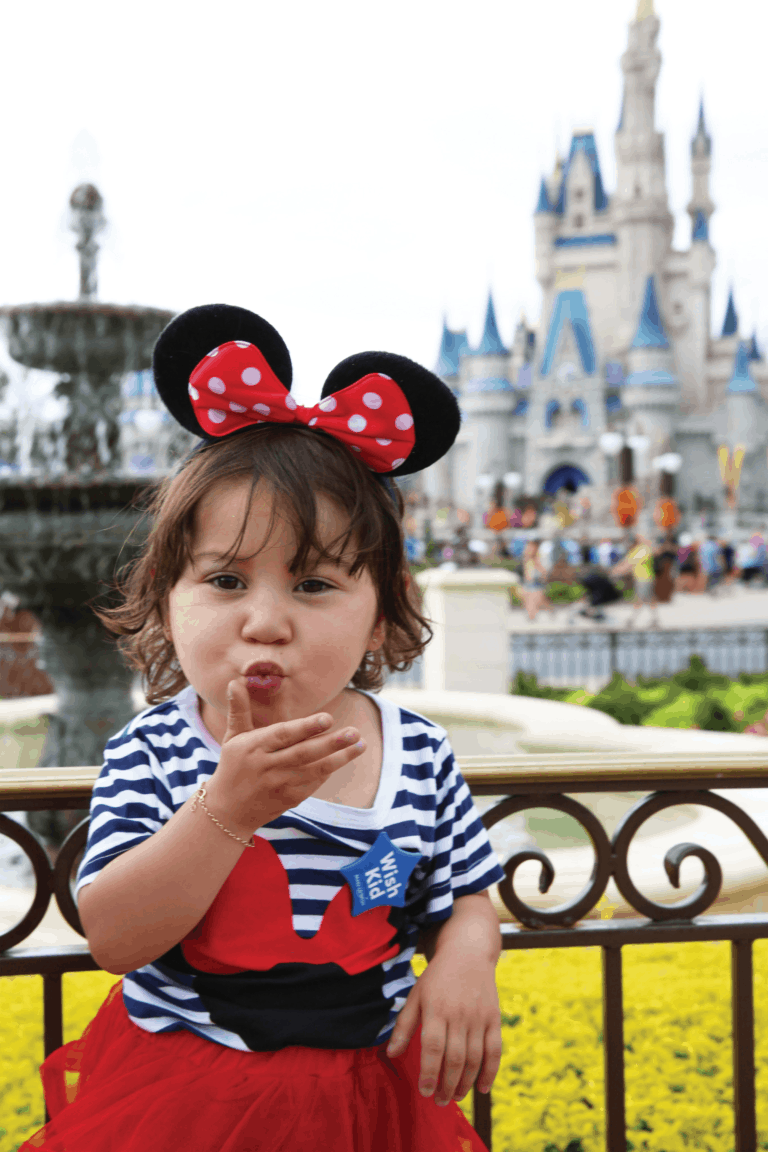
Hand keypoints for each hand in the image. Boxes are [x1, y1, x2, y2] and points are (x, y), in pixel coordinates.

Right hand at [204, 680, 365, 833]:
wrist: (228, 811)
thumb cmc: (233, 766)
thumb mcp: (232, 737)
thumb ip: (239, 710)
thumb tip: (234, 682)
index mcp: (253, 747)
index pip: (283, 735)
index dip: (306, 727)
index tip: (328, 718)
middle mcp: (267, 767)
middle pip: (303, 754)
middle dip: (331, 743)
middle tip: (354, 732)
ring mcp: (280, 785)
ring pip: (314, 770)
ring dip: (340, 758)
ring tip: (360, 745)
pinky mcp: (290, 799)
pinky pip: (314, 783)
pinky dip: (329, 771)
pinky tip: (345, 758)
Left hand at [386, 950, 501, 1105]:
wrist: (468, 953)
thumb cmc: (437, 977)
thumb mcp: (416, 995)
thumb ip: (404, 1025)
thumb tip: (391, 1054)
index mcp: (436, 1008)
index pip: (433, 1046)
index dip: (429, 1072)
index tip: (424, 1092)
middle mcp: (459, 1014)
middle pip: (455, 1058)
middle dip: (447, 1085)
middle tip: (440, 1102)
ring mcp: (479, 1017)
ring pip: (474, 1058)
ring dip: (465, 1083)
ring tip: (455, 1097)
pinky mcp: (494, 1018)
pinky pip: (495, 1050)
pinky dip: (491, 1072)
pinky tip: (482, 1088)